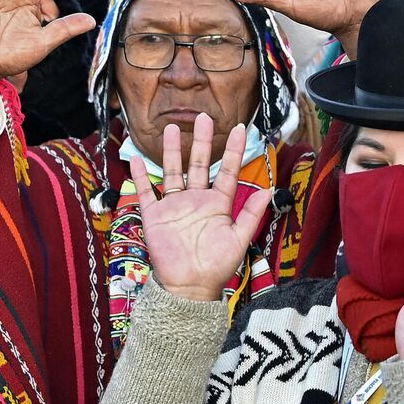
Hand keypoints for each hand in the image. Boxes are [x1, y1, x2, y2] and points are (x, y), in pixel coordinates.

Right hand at [135, 116, 270, 301]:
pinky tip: (135, 159)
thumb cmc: (216, 266)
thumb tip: (268, 190)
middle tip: (203, 117)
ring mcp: (174, 206)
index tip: (241, 128)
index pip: (227, 171)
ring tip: (171, 128)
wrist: (189, 287)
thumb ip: (251, 214)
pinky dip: (141, 176)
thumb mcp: (239, 240)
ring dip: (172, 151)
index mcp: (218, 204)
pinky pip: (147, 192)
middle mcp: (196, 200)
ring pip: (173, 172)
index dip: (234, 151)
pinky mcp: (155, 216)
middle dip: (201, 141)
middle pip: (198, 164)